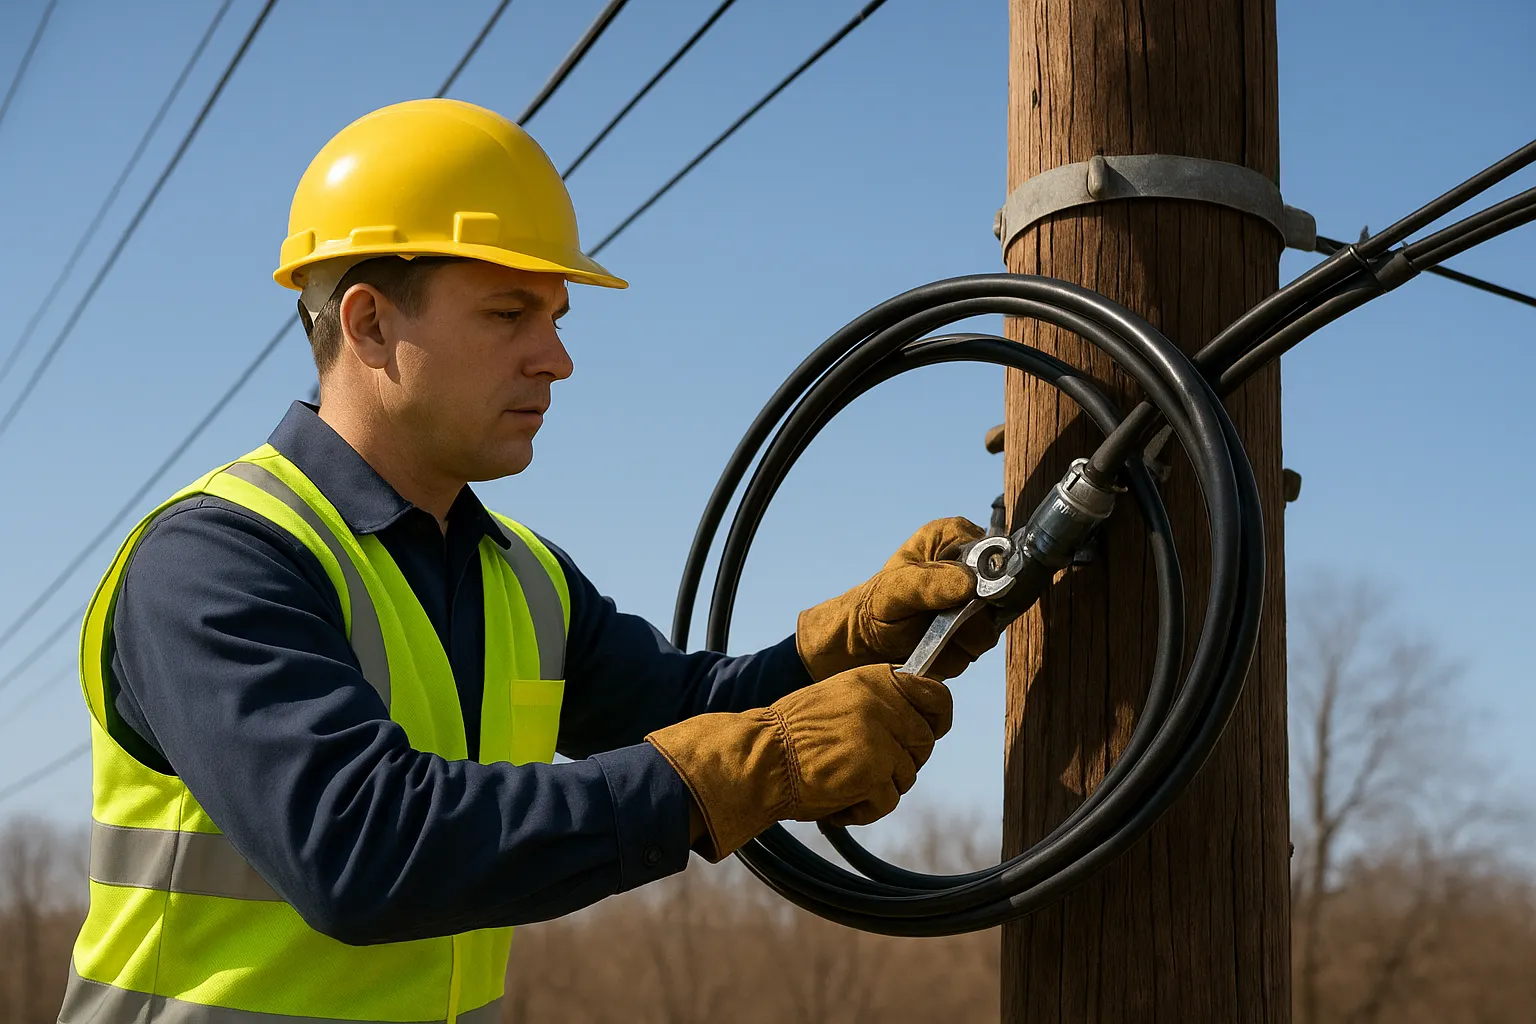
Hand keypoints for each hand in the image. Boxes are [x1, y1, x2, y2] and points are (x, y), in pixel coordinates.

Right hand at [647, 664, 951, 859]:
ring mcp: (882, 735)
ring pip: (907, 775)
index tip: (929, 734)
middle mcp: (883, 701)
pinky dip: (864, 811)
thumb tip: (918, 728)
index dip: (937, 720)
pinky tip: (838, 803)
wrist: (757, 759)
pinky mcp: (876, 770)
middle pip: (924, 742)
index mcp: (875, 678)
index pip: (935, 694)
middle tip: (867, 772)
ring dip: (878, 789)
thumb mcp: (837, 700)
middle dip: (901, 763)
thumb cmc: (788, 736)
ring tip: (842, 785)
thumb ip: (877, 705)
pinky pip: (889, 801)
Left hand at [796, 517, 1002, 680]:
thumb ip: (930, 583)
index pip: (995, 555)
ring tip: (929, 635)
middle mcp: (970, 566)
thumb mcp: (896, 588)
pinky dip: (953, 655)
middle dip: (967, 617)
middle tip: (935, 621)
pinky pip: (976, 649)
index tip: (958, 599)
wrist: (866, 639)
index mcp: (954, 538)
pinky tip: (933, 646)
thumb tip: (970, 583)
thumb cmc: (877, 601)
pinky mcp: (973, 631)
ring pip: (990, 629)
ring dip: (958, 640)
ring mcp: (976, 602)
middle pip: (1000, 596)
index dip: (982, 581)